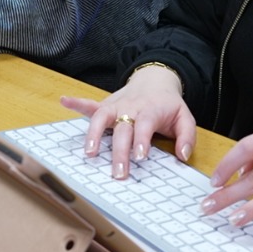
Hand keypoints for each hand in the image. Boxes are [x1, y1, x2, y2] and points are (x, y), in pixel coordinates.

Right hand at [60, 65, 196, 179]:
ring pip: (102, 117)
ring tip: (89, 152)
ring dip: (94, 133)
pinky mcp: (106, 105)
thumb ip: (187, 137)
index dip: (141, 140)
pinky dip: (77, 103)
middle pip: (123, 128)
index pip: (144, 124)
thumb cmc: (168, 104)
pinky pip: (90, 104)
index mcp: (151, 110)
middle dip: (119, 151)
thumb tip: (183, 156)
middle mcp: (131, 107)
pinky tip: (64, 101)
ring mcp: (116, 105)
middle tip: (118, 173)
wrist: (155, 79)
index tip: (139, 156)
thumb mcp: (184, 117)